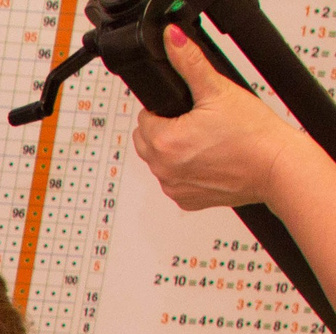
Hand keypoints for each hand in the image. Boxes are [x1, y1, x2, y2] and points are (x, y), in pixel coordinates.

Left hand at [133, 25, 304, 212]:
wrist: (276, 167)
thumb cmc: (253, 134)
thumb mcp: (219, 90)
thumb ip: (190, 64)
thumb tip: (173, 43)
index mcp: (163, 142)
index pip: (145, 118)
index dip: (167, 109)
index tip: (188, 109)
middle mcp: (163, 169)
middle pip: (148, 141)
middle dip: (167, 129)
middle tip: (199, 123)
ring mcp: (174, 188)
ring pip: (161, 161)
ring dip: (175, 151)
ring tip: (207, 141)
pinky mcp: (186, 201)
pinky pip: (176, 182)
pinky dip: (187, 171)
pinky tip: (210, 160)